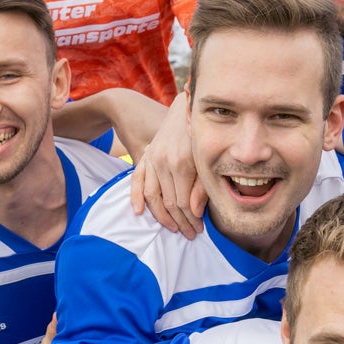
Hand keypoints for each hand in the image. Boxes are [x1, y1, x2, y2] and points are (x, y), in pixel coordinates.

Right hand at [129, 94, 204, 237]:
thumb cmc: (202, 136)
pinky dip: (136, 196)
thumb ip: (202, 186)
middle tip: (189, 235)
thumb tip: (195, 212)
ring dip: (161, 216)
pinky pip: (137, 180)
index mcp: (182, 164)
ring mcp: (152, 160)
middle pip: (168, 202)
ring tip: (173, 228)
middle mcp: (163, 163)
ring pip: (152, 196)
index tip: (198, 230)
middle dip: (180, 222)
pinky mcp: (145, 156)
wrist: (185, 109)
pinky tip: (138, 212)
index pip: (183, 203)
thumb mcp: (207, 159)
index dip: (191, 220)